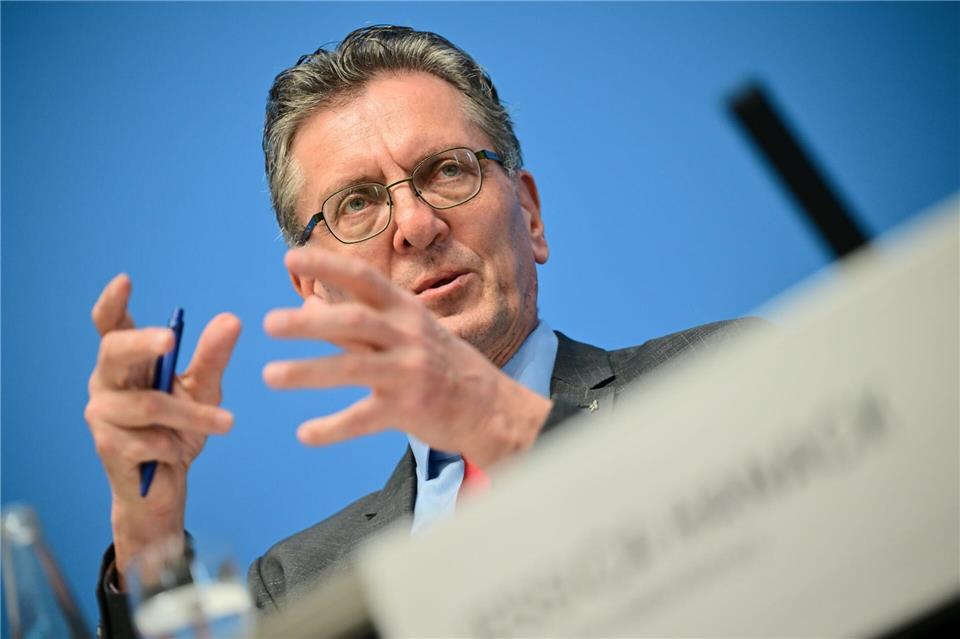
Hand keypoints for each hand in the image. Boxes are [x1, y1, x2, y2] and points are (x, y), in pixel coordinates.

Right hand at [84, 274, 240, 577]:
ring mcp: (102, 415)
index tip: (125, 280)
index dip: (112, 302)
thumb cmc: (179, 430)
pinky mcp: (109, 447)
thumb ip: (213, 357)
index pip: (110, 325)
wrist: (165, 487)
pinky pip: (151, 439)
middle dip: (143, 343)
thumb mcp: (204, 390)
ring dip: (192, 415)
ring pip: (149, 404)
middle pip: (115, 351)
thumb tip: (232, 320)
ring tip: (226, 422)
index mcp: (126, 362)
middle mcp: (106, 383)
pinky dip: (176, 444)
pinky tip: (180, 452)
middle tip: (170, 339)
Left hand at [263, 250, 551, 467]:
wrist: (491, 407)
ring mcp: (410, 373)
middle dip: (310, 322)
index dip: (327, 265)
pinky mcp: (410, 409)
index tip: (290, 255)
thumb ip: (356, 323)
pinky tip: (305, 434)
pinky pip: (364, 419)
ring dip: (309, 372)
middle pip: (355, 321)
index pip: (364, 278)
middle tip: (268, 323)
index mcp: (406, 310)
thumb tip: (305, 305)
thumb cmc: (441, 364)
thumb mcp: (406, 332)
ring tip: (269, 376)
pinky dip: (333, 428)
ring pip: (353, 368)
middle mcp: (408, 336)